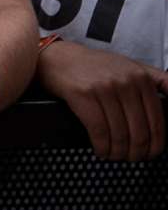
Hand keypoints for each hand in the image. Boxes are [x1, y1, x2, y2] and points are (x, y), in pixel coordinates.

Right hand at [36, 38, 167, 160]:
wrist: (58, 57)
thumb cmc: (94, 66)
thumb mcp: (131, 67)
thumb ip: (158, 81)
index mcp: (141, 78)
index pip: (157, 122)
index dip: (155, 145)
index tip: (149, 154)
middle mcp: (125, 82)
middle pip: (139, 132)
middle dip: (136, 153)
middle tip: (131, 159)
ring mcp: (104, 88)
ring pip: (120, 135)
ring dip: (118, 153)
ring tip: (114, 156)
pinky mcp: (83, 95)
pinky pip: (99, 131)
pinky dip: (102, 147)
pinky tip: (100, 150)